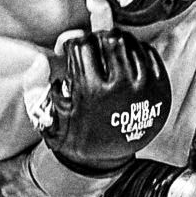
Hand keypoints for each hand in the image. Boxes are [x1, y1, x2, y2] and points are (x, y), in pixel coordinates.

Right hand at [21, 27, 170, 175]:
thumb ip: (34, 86)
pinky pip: (148, 52)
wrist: (103, 160)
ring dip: (112, 42)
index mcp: (91, 91)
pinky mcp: (160, 89)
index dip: (69, 43)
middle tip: (85, 50)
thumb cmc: (71, 134)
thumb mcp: (44, 116)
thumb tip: (41, 60)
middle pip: (108, 36)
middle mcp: (120, 88)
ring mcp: (144, 88)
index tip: (63, 50)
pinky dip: (134, 50)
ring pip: (129, 41)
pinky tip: (122, 62)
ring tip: (102, 56)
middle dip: (92, 38)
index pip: (81, 43)